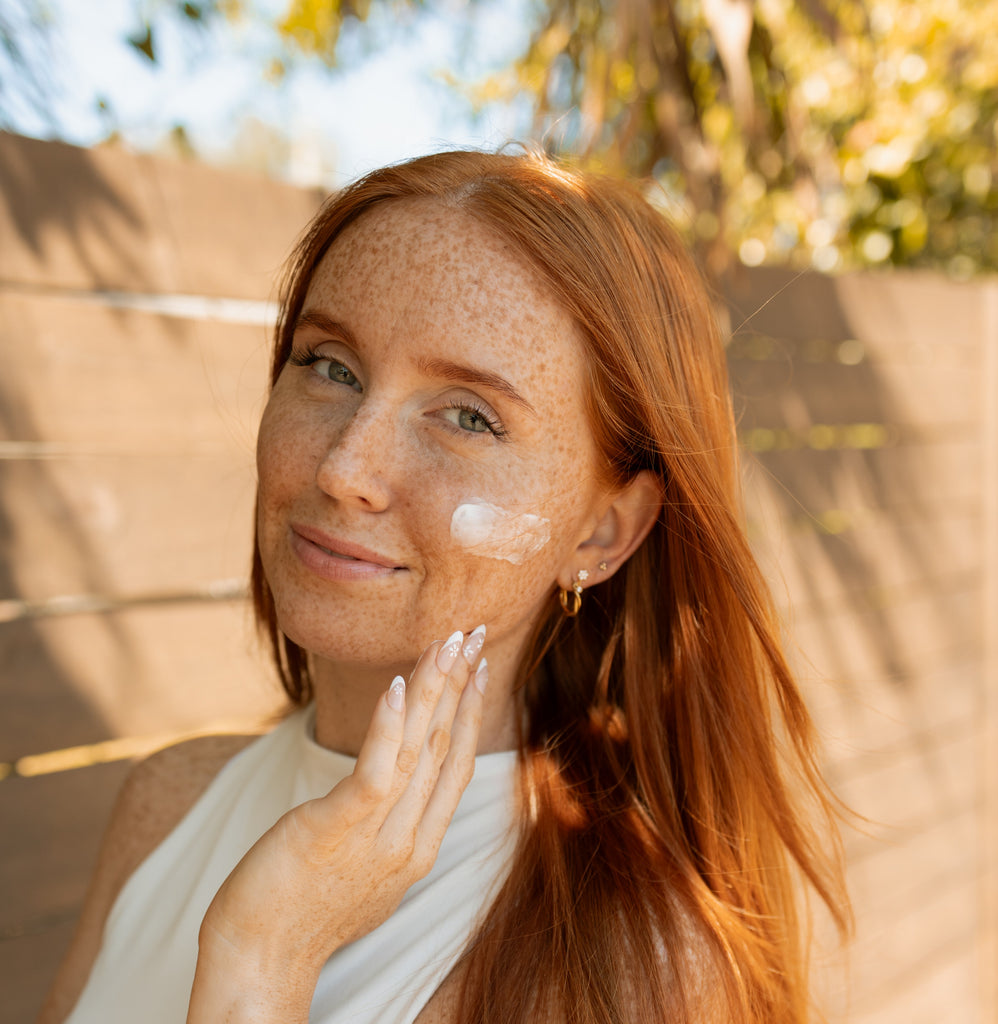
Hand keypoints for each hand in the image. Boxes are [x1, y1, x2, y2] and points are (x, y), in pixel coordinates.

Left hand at [186, 627, 488, 1023]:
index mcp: (419, 847)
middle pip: (445, 746)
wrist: (261, 963)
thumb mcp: (363, 869)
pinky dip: (390, 727)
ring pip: (419, 749)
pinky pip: (376, 772)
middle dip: (462, 684)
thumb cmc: (302, 911)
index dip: (470, 711)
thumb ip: (386, 825)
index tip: (478, 669)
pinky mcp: (336, 829)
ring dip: (435, 689)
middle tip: (473, 635)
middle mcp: (409, 839)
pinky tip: (398, 688)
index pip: (456, 765)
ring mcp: (377, 836)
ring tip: (446, 643)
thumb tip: (388, 786)